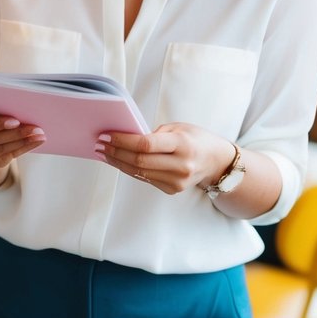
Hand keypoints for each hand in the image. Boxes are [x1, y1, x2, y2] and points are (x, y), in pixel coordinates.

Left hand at [94, 123, 234, 195]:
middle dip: (115, 152)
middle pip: (139, 161)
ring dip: (117, 162)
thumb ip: (154, 133)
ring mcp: (176, 181)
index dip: (123, 141)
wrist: (216, 162)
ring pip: (139, 172)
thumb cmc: (195, 139)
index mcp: (183, 145)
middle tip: (100, 144)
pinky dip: (129, 169)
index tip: (106, 135)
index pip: (146, 144)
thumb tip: (125, 137)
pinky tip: (118, 161)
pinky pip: (144, 178)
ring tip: (103, 152)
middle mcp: (181, 165)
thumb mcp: (179, 127)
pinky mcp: (171, 190)